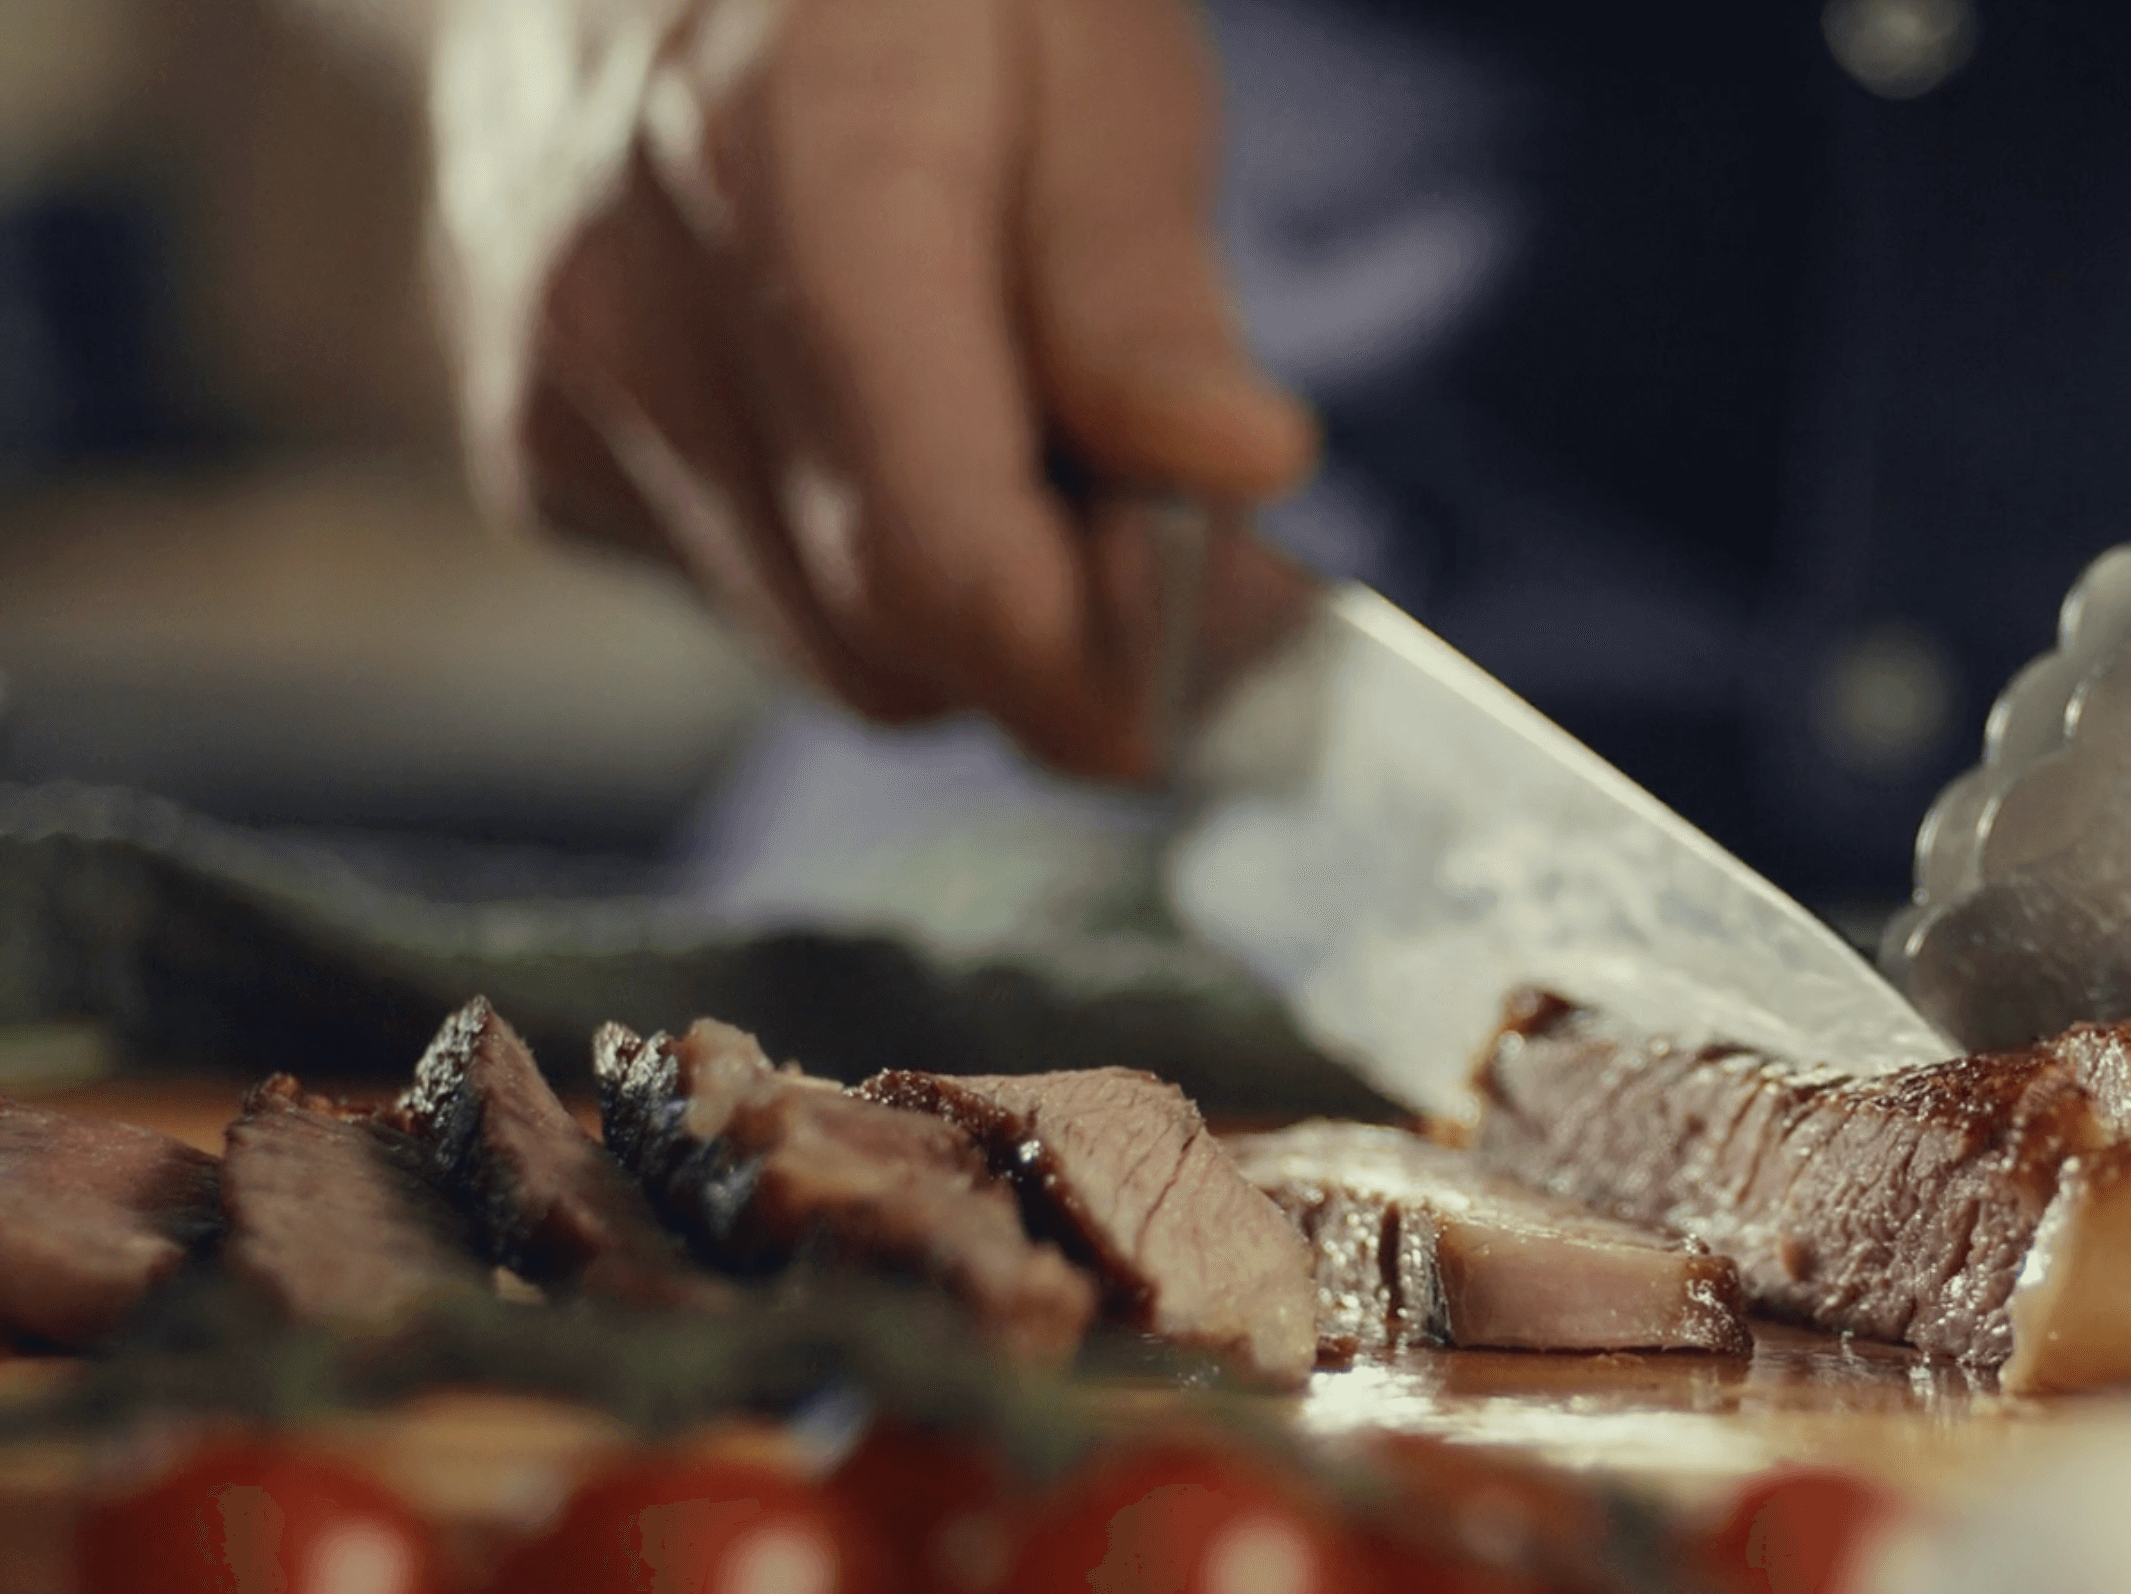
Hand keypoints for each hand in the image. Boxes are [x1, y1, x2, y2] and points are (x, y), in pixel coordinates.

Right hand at [429, 0, 1317, 779]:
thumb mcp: (1085, 33)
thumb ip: (1137, 276)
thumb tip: (1235, 471)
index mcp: (782, 171)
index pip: (946, 560)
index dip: (1124, 656)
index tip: (1262, 642)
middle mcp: (625, 311)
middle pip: (898, 640)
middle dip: (1067, 615)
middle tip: (1171, 488)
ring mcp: (551, 395)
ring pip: (829, 644)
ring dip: (966, 583)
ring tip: (1016, 397)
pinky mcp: (530, 451)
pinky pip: (750, 596)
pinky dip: (854, 544)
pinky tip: (880, 389)